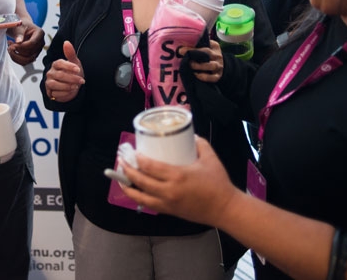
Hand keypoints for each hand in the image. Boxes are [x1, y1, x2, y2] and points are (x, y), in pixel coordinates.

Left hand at [7, 17, 44, 64]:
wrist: (20, 28)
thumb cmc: (20, 25)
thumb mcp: (18, 26)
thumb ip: (18, 33)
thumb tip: (19, 41)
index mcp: (40, 33)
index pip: (32, 43)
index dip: (22, 46)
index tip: (12, 44)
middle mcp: (41, 43)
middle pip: (30, 52)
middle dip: (17, 51)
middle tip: (9, 45)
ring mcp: (38, 50)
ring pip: (27, 60)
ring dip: (16, 56)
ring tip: (9, 48)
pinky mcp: (33, 55)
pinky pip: (25, 62)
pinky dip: (16, 59)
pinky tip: (12, 52)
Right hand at [44, 40, 84, 102]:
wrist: (73, 87)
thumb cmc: (73, 74)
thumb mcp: (74, 63)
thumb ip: (70, 53)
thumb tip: (66, 42)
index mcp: (56, 64)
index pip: (60, 63)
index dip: (69, 66)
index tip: (78, 69)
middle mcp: (50, 73)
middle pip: (59, 75)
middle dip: (72, 78)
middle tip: (81, 80)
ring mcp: (49, 83)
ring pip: (55, 84)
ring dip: (67, 86)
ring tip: (76, 87)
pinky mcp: (50, 93)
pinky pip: (55, 94)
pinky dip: (64, 94)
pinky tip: (71, 92)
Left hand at [119, 137, 238, 226]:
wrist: (225, 209)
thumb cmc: (218, 183)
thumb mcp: (210, 158)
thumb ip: (199, 143)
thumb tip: (190, 135)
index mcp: (178, 176)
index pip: (151, 167)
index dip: (138, 160)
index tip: (133, 153)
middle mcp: (169, 191)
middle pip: (141, 181)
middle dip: (127, 171)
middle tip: (121, 161)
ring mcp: (168, 203)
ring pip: (141, 197)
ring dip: (128, 188)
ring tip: (120, 179)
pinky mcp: (170, 211)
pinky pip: (149, 205)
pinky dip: (139, 198)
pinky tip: (134, 192)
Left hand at [179, 40, 223, 82]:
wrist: (219, 65)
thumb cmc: (206, 55)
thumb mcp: (204, 47)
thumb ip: (195, 46)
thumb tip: (180, 47)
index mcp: (214, 46)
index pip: (203, 44)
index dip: (192, 48)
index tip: (181, 50)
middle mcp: (217, 55)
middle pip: (208, 54)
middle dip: (195, 55)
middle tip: (185, 58)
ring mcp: (219, 66)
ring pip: (212, 65)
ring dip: (199, 66)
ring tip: (190, 66)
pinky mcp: (218, 76)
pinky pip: (213, 77)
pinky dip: (204, 77)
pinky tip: (196, 75)